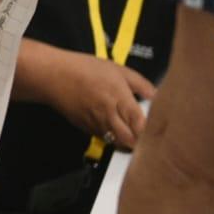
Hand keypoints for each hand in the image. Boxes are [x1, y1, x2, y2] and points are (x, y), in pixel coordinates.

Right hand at [42, 49, 156, 149]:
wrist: (54, 75)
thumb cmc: (84, 69)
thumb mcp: (118, 69)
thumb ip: (140, 83)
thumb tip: (156, 96)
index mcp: (119, 99)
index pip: (141, 125)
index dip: (152, 132)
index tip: (159, 130)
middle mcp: (109, 115)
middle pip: (131, 141)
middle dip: (141, 143)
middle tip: (149, 138)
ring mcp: (96, 124)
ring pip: (118, 144)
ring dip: (128, 142)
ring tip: (134, 135)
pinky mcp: (86, 128)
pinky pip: (104, 138)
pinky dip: (113, 137)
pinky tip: (115, 127)